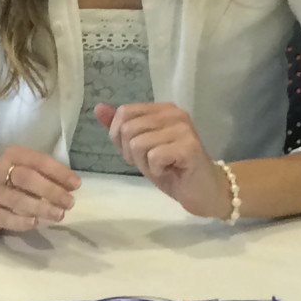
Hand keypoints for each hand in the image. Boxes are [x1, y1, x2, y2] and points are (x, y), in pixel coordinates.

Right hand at [0, 145, 79, 233]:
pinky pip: (5, 218)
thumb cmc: (6, 180)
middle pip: (26, 178)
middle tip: (70, 202)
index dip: (58, 171)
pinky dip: (21, 221)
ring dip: (41, 207)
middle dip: (51, 190)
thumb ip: (44, 175)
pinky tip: (35, 223)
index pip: (37, 160)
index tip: (76, 184)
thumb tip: (71, 186)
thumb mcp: (22, 169)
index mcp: (12, 156)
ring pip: (17, 200)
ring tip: (59, 214)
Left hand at [94, 102, 231, 217]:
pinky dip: (156, 170)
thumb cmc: (171, 169)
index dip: (119, 136)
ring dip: (144, 163)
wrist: (202, 191)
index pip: (124, 112)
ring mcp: (183, 128)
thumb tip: (98, 108)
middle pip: (128, 128)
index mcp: (162, 109)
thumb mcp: (139, 148)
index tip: (135, 152)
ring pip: (138, 143)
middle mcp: (174, 113)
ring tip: (162, 167)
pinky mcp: (189, 146)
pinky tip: (171, 171)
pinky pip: (154, 156)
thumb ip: (120, 128)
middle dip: (132, 153)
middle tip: (152, 162)